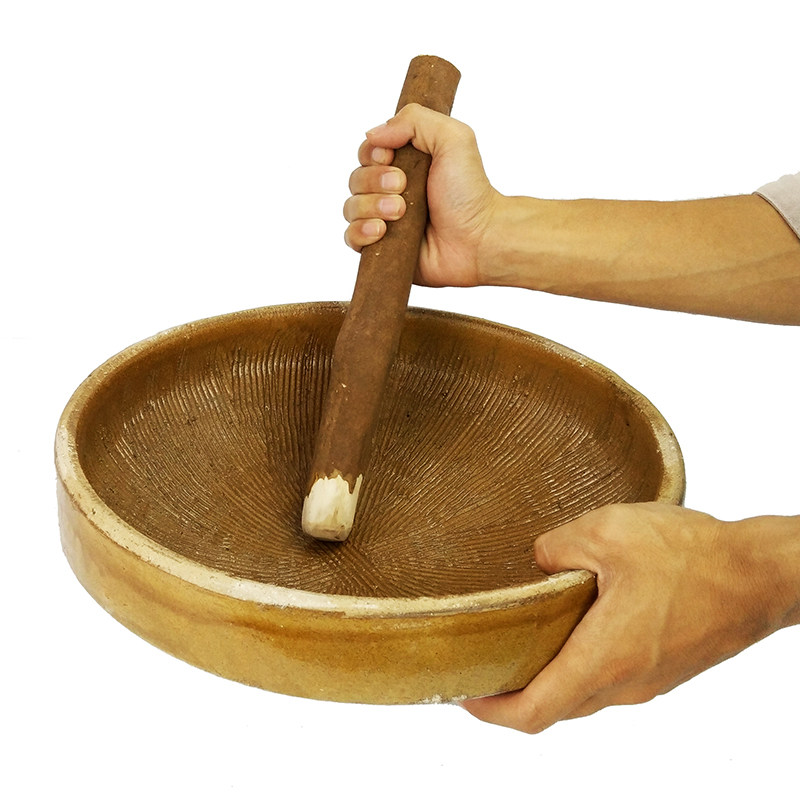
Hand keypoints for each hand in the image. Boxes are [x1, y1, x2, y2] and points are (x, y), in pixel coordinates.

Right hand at [343, 103, 500, 288]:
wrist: (479, 239)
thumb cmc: (470, 192)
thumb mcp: (452, 138)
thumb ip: (414, 120)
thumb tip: (372, 133)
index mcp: (404, 164)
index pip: (367, 152)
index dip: (373, 154)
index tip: (392, 158)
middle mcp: (391, 191)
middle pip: (356, 179)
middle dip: (375, 181)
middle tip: (403, 187)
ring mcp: (384, 221)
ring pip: (351, 208)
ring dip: (371, 206)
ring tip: (400, 213)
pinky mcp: (381, 250)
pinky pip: (350, 238)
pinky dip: (360, 232)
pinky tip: (381, 232)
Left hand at [462, 503, 797, 732]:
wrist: (760, 574)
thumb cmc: (693, 557)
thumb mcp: (608, 533)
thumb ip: (556, 548)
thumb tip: (537, 560)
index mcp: (603, 660)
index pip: (533, 712)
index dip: (490, 711)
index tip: (463, 693)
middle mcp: (624, 684)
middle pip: (554, 708)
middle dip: (512, 695)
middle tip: (484, 665)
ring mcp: (649, 681)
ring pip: (584, 694)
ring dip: (547, 678)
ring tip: (521, 643)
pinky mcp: (665, 667)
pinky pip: (611, 678)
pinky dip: (579, 664)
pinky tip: (573, 624)